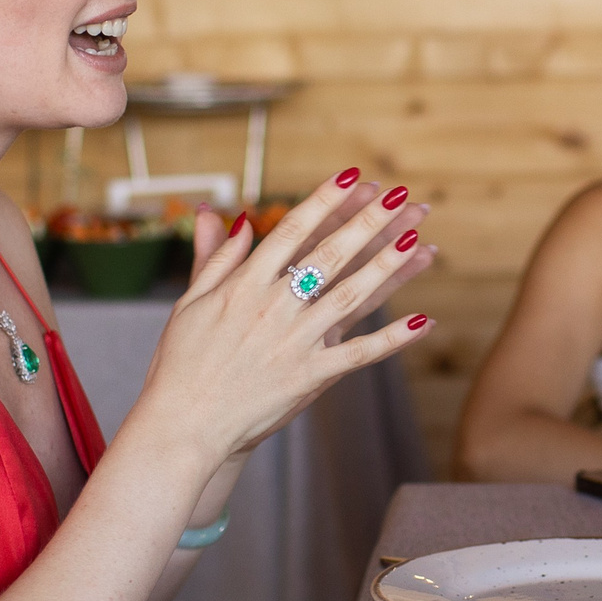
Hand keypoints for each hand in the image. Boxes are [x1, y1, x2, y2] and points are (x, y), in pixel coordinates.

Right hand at [133, 171, 437, 466]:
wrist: (183, 424)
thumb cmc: (180, 363)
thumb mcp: (190, 303)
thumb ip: (217, 259)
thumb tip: (236, 219)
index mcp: (243, 285)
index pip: (293, 231)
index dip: (325, 200)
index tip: (353, 177)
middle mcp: (273, 307)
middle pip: (330, 254)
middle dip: (368, 221)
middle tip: (402, 195)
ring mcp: (294, 342)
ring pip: (351, 296)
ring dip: (388, 267)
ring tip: (417, 239)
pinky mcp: (309, 376)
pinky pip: (358, 354)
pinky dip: (391, 339)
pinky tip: (421, 322)